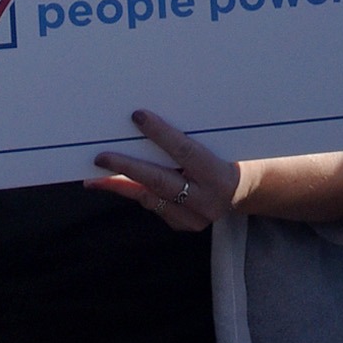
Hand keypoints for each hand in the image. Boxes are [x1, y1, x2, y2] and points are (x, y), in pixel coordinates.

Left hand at [88, 110, 239, 231]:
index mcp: (218, 174)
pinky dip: (141, 193)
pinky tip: (124, 185)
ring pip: (152, 198)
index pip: (184, 151)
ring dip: (123, 186)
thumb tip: (150, 121)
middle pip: (160, 181)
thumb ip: (190, 141)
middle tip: (100, 159)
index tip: (137, 116)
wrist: (246, 189)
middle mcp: (207, 201)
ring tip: (96, 179)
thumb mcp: (218, 145)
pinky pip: (157, 206)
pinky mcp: (185, 226)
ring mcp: (195, 218)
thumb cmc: (230, 156)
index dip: (161, 133)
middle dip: (126, 168)